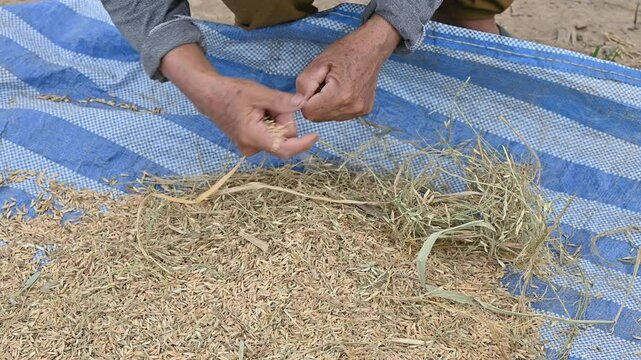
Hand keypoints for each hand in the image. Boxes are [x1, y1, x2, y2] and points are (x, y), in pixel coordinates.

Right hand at [161, 44, 317, 158]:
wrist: (209, 95)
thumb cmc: (231, 93)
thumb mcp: (258, 93)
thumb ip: (281, 101)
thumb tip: (302, 104)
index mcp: (253, 137)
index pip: (284, 148)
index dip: (302, 144)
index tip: (315, 136)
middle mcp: (252, 147)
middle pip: (283, 138)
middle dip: (283, 119)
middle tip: (269, 103)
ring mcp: (250, 148)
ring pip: (277, 136)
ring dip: (276, 120)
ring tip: (260, 107)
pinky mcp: (250, 144)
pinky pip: (270, 135)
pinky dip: (270, 123)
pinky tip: (257, 113)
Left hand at [296, 14, 400, 121]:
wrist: (371, 48)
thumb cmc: (344, 52)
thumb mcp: (318, 63)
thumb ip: (304, 84)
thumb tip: (297, 103)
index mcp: (339, 96)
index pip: (309, 112)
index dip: (306, 100)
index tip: (313, 86)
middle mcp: (351, 108)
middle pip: (318, 117)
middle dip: (315, 103)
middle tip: (323, 84)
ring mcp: (359, 111)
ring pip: (328, 117)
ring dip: (325, 105)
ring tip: (334, 86)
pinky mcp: (364, 111)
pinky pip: (340, 115)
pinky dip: (336, 105)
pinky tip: (343, 90)